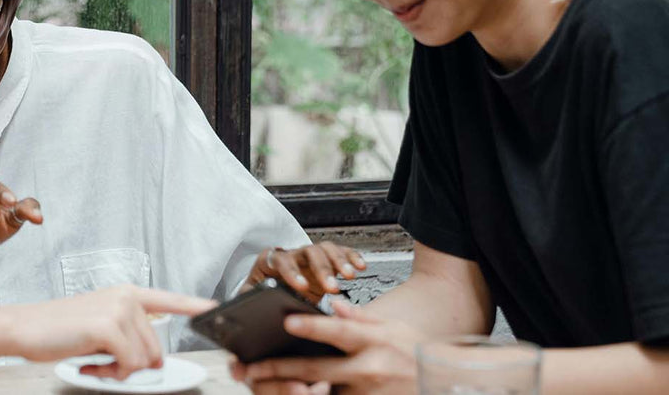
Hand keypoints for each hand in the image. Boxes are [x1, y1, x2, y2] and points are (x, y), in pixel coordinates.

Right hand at [8, 285, 214, 379]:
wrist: (26, 327)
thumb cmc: (60, 330)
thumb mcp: (100, 326)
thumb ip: (129, 335)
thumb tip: (153, 361)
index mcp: (127, 294)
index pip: (168, 300)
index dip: (194, 306)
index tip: (215, 308)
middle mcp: (127, 297)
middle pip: (156, 349)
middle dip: (132, 365)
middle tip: (102, 361)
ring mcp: (119, 309)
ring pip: (143, 360)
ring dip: (119, 371)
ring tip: (94, 360)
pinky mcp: (108, 326)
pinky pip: (129, 365)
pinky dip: (111, 373)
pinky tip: (90, 364)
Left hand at [231, 299, 421, 394]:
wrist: (443, 383)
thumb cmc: (417, 353)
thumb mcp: (394, 328)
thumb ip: (361, 318)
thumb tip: (336, 307)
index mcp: (375, 342)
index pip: (339, 332)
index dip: (313, 326)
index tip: (287, 321)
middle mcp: (369, 370)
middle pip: (318, 370)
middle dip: (280, 369)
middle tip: (249, 368)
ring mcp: (367, 394)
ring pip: (321, 393)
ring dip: (292, 390)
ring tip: (260, 385)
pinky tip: (294, 392)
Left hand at [248, 241, 366, 302]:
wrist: (269, 293)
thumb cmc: (259, 294)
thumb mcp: (250, 297)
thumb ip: (251, 298)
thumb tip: (253, 304)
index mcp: (270, 261)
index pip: (281, 260)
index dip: (292, 272)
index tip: (302, 287)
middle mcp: (291, 255)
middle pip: (308, 252)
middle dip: (321, 269)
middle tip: (332, 287)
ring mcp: (309, 257)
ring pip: (325, 249)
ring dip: (339, 261)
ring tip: (350, 275)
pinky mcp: (324, 261)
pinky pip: (339, 252)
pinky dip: (350, 256)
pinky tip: (359, 266)